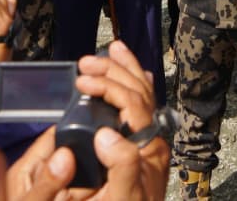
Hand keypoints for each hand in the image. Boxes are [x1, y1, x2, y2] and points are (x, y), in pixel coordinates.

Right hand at [5, 40, 169, 199]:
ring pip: (143, 94)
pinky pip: (142, 106)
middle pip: (138, 91)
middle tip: (86, 62)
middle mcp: (154, 138)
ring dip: (126, 70)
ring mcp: (150, 140)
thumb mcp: (124, 198)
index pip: (132, 102)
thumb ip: (121, 167)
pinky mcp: (142, 146)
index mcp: (149, 147)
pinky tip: (137, 74)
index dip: (107, 86)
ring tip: (112, 50)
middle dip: (113, 71)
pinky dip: (136, 84)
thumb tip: (105, 134)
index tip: (82, 81)